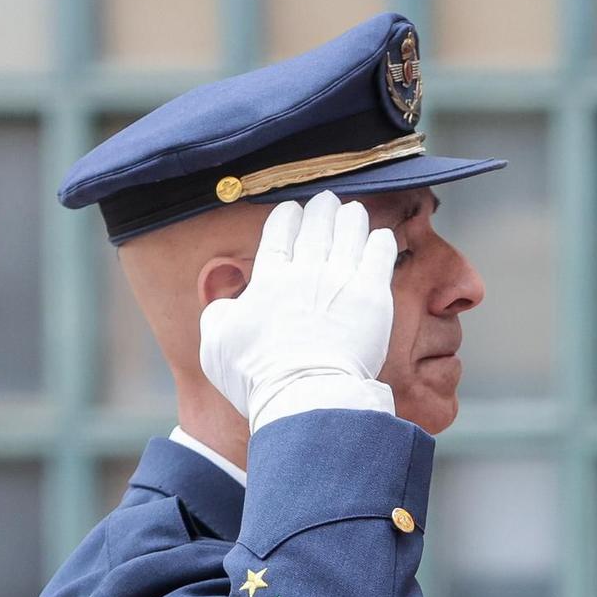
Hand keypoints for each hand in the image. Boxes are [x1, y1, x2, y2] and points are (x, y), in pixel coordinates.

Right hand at [197, 190, 397, 431]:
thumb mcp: (215, 344)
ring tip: (353, 211)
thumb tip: (227, 306)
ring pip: (349, 234)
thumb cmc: (258, 377)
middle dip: (320, 210)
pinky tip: (380, 238)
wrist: (306, 395)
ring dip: (350, 219)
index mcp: (269, 279)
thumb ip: (219, 315)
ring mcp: (341, 281)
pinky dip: (378, 243)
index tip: (292, 211)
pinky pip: (379, 257)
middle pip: (316, 227)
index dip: (286, 218)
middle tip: (325, 201)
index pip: (279, 234)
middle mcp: (306, 272)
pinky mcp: (372, 296)